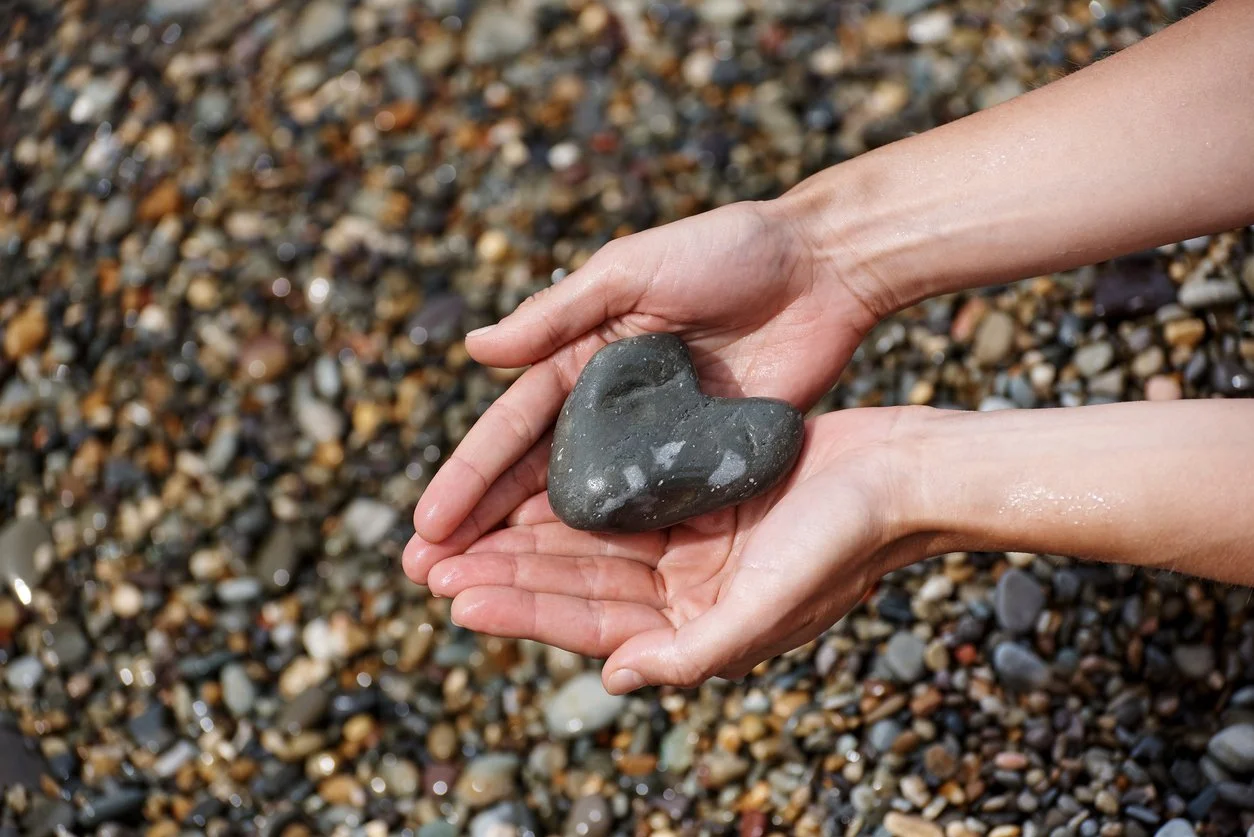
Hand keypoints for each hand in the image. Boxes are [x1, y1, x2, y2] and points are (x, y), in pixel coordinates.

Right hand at [404, 200, 881, 583]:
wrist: (823, 266)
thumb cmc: (725, 251)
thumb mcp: (632, 271)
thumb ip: (557, 315)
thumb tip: (473, 349)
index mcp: (580, 357)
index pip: (511, 428)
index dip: (467, 477)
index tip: (426, 527)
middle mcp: (608, 406)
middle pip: (536, 477)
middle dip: (483, 527)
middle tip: (431, 576)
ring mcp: (656, 440)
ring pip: (587, 506)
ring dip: (536, 550)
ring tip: (487, 595)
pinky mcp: (704, 460)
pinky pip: (653, 512)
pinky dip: (616, 549)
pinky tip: (581, 589)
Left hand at [417, 408, 926, 692]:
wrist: (903, 474)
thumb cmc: (847, 544)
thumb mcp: (773, 606)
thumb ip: (697, 653)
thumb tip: (614, 679)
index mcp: (698, 630)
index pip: (592, 627)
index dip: (523, 612)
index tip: (457, 599)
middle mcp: (686, 593)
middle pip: (578, 585)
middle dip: (506, 575)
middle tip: (429, 568)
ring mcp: (690, 544)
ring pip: (588, 542)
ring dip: (525, 538)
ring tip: (456, 534)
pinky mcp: (696, 496)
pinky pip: (619, 498)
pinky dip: (570, 493)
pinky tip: (523, 484)